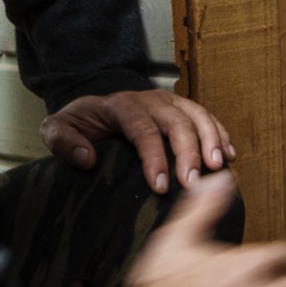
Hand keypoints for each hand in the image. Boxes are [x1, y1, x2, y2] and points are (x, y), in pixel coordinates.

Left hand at [42, 90, 237, 192]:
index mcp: (122, 105)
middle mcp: (151, 100)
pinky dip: (221, 135)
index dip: (154, 157)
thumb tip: (85, 156)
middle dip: (189, 152)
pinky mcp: (184, 110)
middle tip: (194, 183)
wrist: (95, 108)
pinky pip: (207, 119)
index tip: (160, 186)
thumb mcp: (56, 128)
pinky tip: (229, 156)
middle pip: (177, 122)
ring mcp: (171, 103)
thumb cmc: (80, 124)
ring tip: (218, 167)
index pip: (142, 129)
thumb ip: (62, 139)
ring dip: (212, 141)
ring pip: (198, 116)